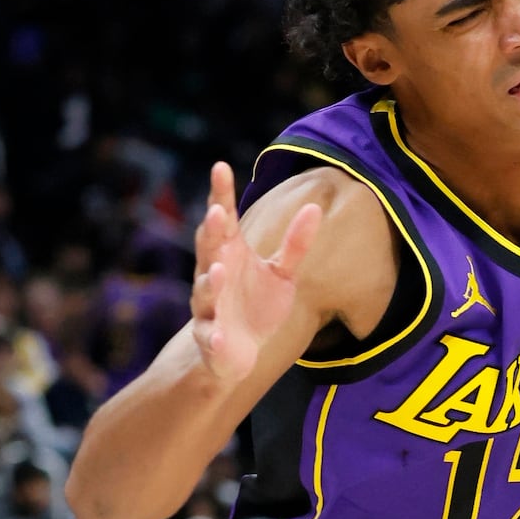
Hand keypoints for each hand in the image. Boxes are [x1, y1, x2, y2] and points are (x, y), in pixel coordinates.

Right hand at [190, 161, 320, 383]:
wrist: (240, 352)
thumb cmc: (257, 305)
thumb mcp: (282, 273)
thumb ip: (295, 243)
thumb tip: (315, 207)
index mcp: (230, 255)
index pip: (224, 221)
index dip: (221, 194)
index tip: (220, 167)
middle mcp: (213, 276)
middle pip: (208, 249)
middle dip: (211, 232)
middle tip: (218, 211)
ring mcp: (209, 308)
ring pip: (204, 292)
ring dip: (210, 282)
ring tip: (218, 270)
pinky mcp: (211, 339)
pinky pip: (210, 337)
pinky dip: (213, 337)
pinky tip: (218, 336)